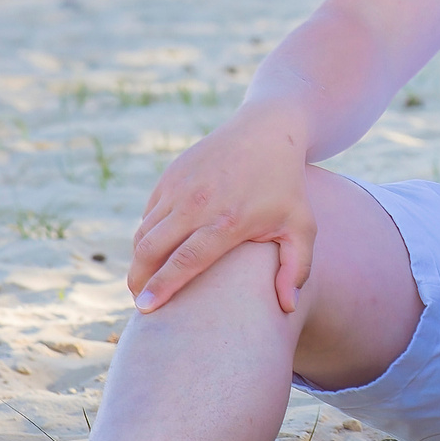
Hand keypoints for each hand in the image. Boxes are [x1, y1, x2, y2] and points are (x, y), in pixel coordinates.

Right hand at [127, 105, 314, 313]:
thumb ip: (297, 269)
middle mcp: (197, 204)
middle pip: (151, 250)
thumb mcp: (301, 226)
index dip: (161, 287)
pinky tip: (154, 252)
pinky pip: (149, 214)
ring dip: (138, 261)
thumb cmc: (286, 186)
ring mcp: (180, 187)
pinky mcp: (170, 176)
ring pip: (144, 232)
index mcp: (227, 221)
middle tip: (139, 302)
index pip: (184, 261)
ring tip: (142, 282)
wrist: (268, 131)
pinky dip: (146, 236)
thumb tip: (288, 308)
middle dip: (138, 280)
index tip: (146, 309)